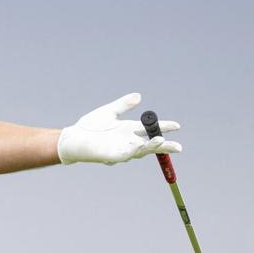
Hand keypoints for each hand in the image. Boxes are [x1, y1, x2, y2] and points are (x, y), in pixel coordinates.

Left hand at [57, 93, 181, 164]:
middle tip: (179, 147)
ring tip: (162, 142)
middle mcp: (129, 141)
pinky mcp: (114, 156)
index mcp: (130, 130)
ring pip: (141, 150)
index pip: (151, 130)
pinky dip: (135, 150)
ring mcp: (122, 150)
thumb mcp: (109, 112)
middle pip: (151, 144)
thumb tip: (138, 96)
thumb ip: (123, 105)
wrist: (74, 138)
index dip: (164, 128)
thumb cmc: (90, 127)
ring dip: (152, 147)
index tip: (177, 125)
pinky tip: (141, 145)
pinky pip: (127, 154)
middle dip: (165, 146)